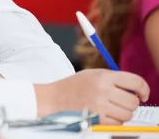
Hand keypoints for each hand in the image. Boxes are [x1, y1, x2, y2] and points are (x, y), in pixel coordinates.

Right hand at [35, 69, 149, 124]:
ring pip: (128, 114)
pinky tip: (104, 114)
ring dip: (123, 113)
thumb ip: (114, 78)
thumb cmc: (74, 86)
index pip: (135, 81)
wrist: (55, 98)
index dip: (144, 89)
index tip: (143, 94)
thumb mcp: (93, 74)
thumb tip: (137, 89)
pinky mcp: (97, 119)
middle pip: (133, 101)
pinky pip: (118, 123)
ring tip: (111, 108)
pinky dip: (114, 121)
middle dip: (130, 102)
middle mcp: (103, 90)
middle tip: (121, 101)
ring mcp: (100, 106)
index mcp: (103, 76)